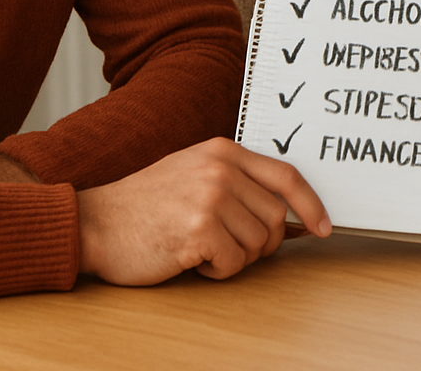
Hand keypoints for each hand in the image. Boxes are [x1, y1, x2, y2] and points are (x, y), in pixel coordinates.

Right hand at [77, 137, 330, 285]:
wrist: (95, 223)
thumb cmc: (147, 204)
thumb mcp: (195, 172)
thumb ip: (239, 182)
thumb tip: (290, 216)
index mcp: (224, 151)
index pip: (286, 175)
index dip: (311, 204)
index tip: (324, 227)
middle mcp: (221, 169)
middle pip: (275, 217)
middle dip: (260, 242)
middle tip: (227, 245)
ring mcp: (210, 197)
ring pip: (257, 243)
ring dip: (233, 257)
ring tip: (201, 246)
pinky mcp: (198, 229)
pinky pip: (232, 263)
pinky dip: (216, 270)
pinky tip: (190, 257)